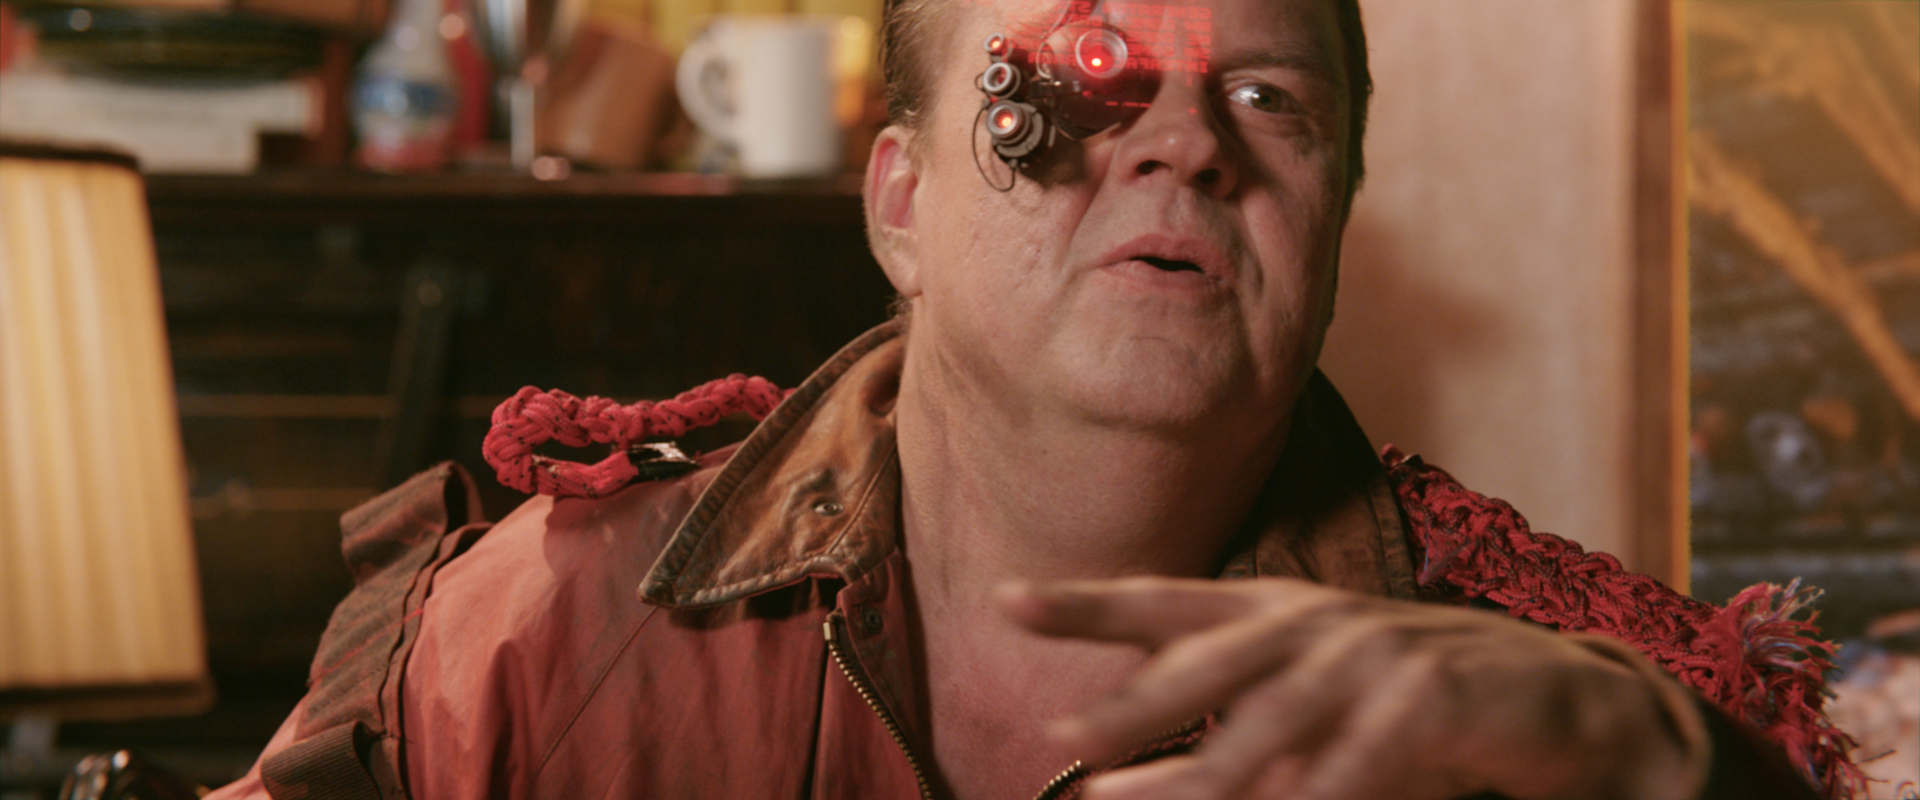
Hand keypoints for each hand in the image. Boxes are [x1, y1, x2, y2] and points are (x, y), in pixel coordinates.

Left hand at [996, 577, 1709, 799]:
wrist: (1556, 696)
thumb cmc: (1406, 706)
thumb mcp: (1302, 719)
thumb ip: (1213, 744)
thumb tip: (1110, 788)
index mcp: (1275, 615)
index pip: (1165, 605)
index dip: (1087, 603)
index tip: (1006, 600)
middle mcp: (1316, 623)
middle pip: (1209, 659)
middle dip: (1134, 700)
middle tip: (1062, 735)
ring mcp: (1378, 650)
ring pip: (1279, 711)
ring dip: (1215, 762)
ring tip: (1151, 798)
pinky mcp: (1439, 690)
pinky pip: (1373, 747)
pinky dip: (1330, 783)